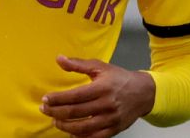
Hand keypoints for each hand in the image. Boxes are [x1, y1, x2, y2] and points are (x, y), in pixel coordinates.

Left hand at [40, 55, 155, 137]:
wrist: (145, 93)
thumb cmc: (119, 78)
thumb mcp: (100, 67)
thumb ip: (78, 64)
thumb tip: (59, 59)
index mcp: (102, 88)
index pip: (74, 96)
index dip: (57, 99)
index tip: (45, 99)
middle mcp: (107, 105)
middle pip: (76, 112)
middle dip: (56, 112)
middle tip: (44, 109)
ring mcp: (111, 119)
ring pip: (84, 127)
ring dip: (65, 126)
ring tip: (55, 120)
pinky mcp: (115, 129)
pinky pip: (96, 137)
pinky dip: (81, 137)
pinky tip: (70, 132)